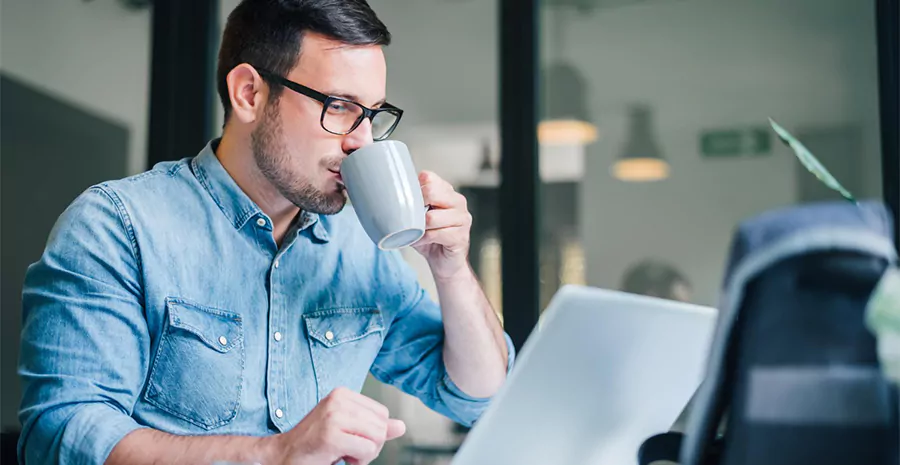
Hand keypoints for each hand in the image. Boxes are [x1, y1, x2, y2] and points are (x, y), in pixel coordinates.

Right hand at [263, 387, 405, 464]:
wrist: (283, 455)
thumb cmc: (315, 444)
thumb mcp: (347, 430)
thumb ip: (373, 427)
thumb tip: (401, 426)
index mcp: (342, 394)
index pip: (382, 413)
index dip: (374, 433)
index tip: (352, 439)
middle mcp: (338, 400)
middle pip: (382, 425)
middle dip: (372, 445)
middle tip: (349, 451)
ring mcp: (334, 416)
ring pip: (378, 437)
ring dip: (366, 454)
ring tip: (345, 454)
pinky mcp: (332, 435)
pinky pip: (367, 450)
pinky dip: (359, 461)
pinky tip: (341, 458)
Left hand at [413, 171, 472, 280]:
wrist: (445, 263)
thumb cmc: (431, 238)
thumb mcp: (418, 217)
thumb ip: (411, 204)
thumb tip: (388, 196)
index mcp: (448, 192)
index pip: (429, 178)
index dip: (414, 190)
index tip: (407, 202)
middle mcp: (458, 202)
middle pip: (431, 191)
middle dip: (415, 206)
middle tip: (411, 218)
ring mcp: (462, 219)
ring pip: (431, 217)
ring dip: (418, 228)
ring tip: (417, 233)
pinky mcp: (461, 236)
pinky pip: (435, 234)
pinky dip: (423, 240)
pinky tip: (422, 242)